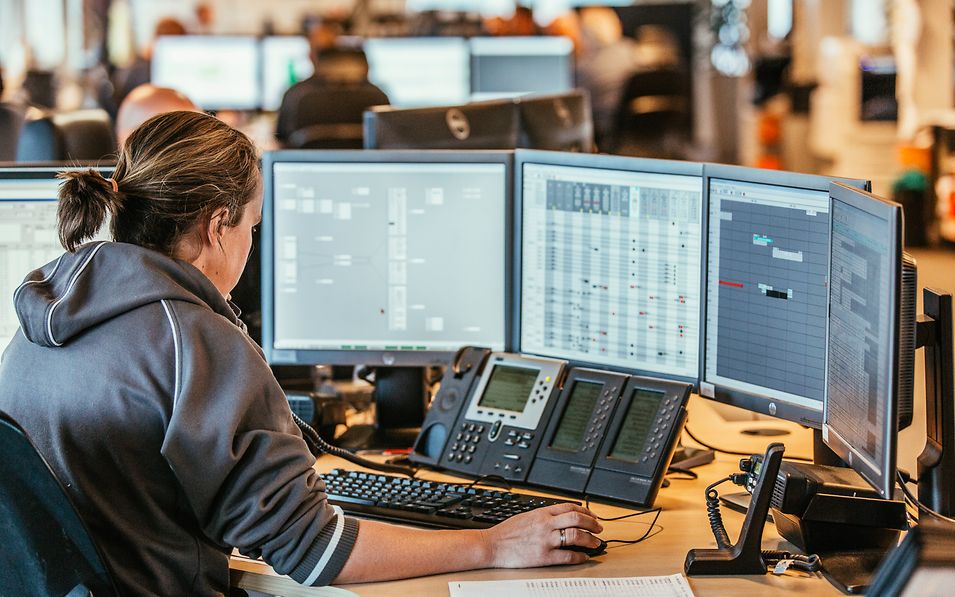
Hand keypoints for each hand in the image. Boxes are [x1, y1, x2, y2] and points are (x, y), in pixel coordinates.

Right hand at [481, 503, 603, 567]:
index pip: (569, 507)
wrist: (491, 545)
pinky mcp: (543, 556)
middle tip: (599, 528)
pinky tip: (584, 557)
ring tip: (596, 542)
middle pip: (576, 518)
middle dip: (592, 523)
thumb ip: (542, 516)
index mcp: (541, 513)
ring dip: (590, 539)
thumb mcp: (525, 516)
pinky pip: (567, 556)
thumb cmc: (505, 533)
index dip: (585, 510)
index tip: (592, 515)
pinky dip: (579, 556)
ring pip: (575, 535)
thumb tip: (557, 517)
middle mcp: (545, 524)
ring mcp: (545, 540)